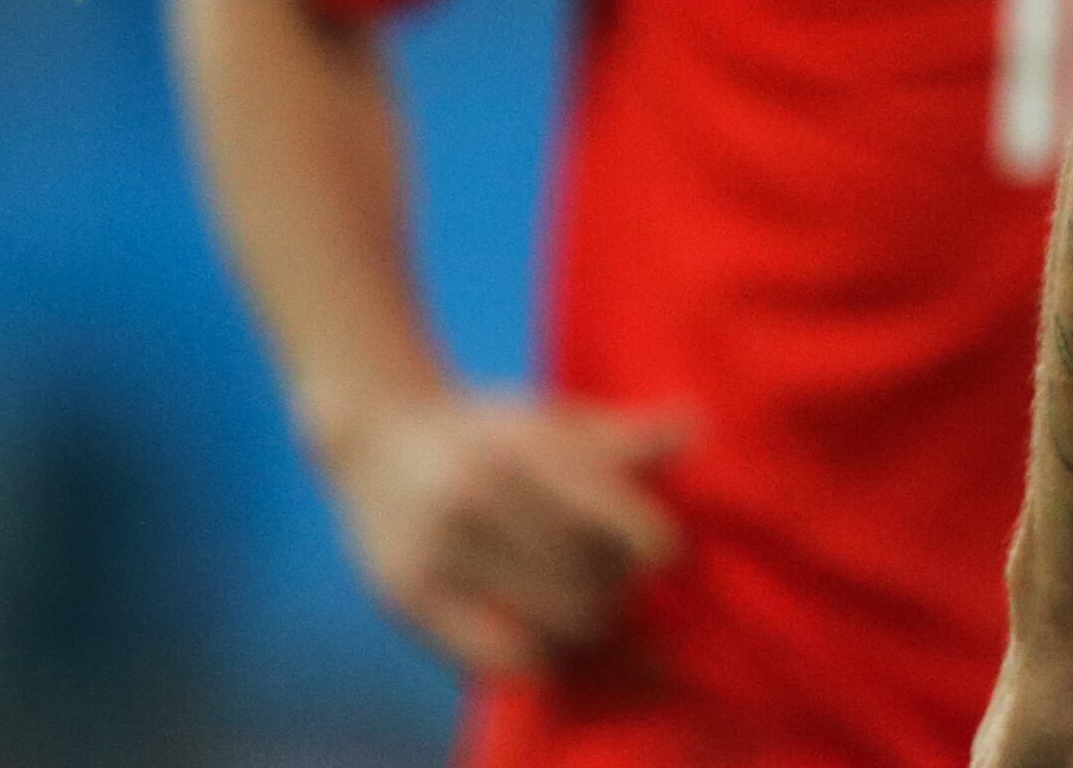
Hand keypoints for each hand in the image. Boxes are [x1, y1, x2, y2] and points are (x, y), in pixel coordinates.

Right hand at [320, 387, 689, 674]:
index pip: (608, 515)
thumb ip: (621, 435)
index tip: (662, 552)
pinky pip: (493, 656)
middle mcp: (473, 498)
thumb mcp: (549, 417)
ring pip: (547, 620)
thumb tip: (694, 426)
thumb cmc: (488, 430)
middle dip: (620, 587)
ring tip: (594, 606)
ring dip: (587, 623)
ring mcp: (435, 553)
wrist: (378, 439)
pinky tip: (551, 636)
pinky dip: (538, 655)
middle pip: (585, 574)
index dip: (651, 545)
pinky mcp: (407, 599)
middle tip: (623, 581)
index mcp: (517, 447)